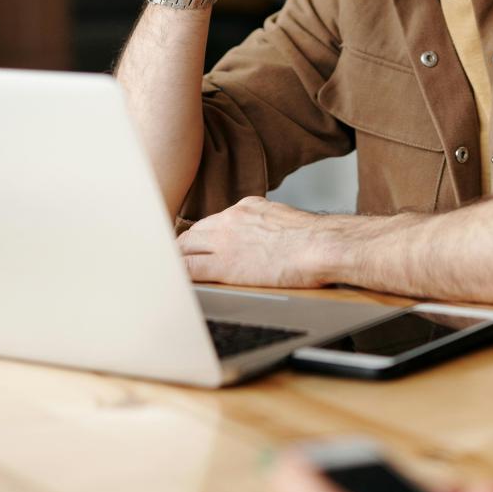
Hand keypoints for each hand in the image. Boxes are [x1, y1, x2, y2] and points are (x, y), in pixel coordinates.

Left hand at [179, 196, 332, 286]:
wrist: (321, 245)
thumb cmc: (314, 239)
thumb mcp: (284, 218)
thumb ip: (266, 224)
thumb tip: (267, 236)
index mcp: (247, 208)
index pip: (214, 222)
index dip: (202, 237)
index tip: (198, 246)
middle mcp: (231, 219)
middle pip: (193, 233)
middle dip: (184, 247)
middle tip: (176, 261)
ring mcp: (225, 241)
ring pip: (185, 248)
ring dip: (177, 260)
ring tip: (171, 273)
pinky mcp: (224, 265)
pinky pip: (189, 269)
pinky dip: (179, 276)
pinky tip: (174, 284)